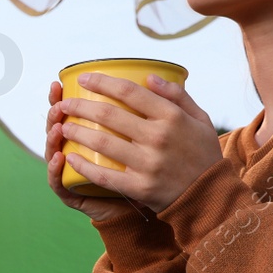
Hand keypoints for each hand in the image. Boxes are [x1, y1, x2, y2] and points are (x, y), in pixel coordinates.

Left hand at [46, 71, 224, 214]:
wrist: (210, 197)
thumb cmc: (202, 154)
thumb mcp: (200, 119)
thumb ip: (177, 95)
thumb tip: (149, 75)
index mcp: (172, 117)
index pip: (130, 92)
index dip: (103, 82)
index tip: (84, 78)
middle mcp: (158, 138)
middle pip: (109, 115)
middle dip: (80, 106)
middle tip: (64, 104)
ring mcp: (148, 163)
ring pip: (102, 143)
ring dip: (76, 132)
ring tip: (62, 126)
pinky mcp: (139, 187)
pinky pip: (104, 175)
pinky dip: (83, 166)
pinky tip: (69, 157)